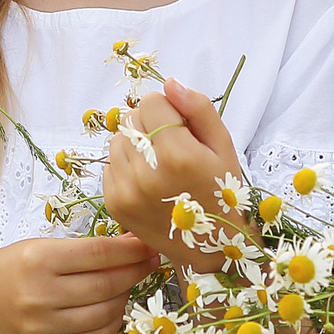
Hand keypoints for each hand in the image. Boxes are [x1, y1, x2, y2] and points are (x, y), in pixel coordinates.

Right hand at [0, 234, 159, 333]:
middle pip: (106, 285)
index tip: (150, 246)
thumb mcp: (45, 247)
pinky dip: (113, 321)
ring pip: (106, 313)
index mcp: (39, 260)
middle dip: (135, 272)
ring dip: (125, 298)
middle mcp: (41, 295)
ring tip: (126, 285)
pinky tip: (113, 307)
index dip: (132, 251)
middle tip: (148, 264)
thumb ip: (88, 249)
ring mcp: (45, 326)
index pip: (99, 254)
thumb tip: (135, 244)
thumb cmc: (16, 268)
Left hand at [103, 79, 245, 265]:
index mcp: (179, 155)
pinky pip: (110, 164)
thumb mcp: (224, 147)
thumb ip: (199, 109)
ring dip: (136, 145)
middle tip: (172, 149)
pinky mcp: (114, 204)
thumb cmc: (223, 194)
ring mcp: (126, 190)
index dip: (168, 110)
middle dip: (151, 125)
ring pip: (118, 139)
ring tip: (159, 166)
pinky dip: (126, 166)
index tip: (182, 130)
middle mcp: (147, 173)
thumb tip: (170, 83)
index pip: (151, 102)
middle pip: (132, 119)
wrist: (212, 250)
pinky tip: (148, 181)